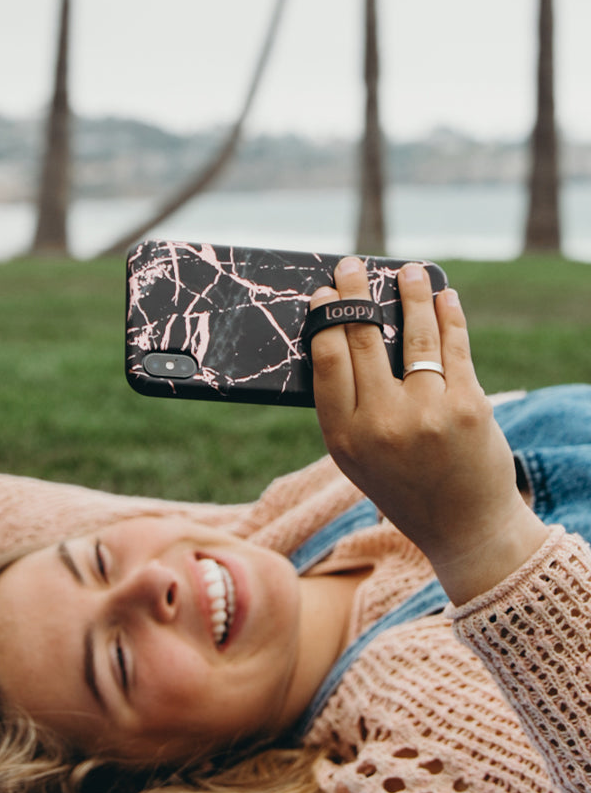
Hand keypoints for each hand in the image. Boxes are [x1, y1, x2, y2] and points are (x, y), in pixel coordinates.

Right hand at [310, 257, 547, 603]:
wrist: (464, 527)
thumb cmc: (403, 485)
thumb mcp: (357, 458)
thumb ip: (346, 406)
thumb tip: (344, 335)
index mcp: (344, 438)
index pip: (327, 360)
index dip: (325, 319)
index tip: (323, 293)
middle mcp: (382, 423)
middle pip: (363, 340)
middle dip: (356, 293)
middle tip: (353, 265)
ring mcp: (428, 413)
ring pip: (413, 335)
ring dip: (410, 295)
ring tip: (409, 271)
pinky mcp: (469, 405)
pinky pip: (455, 347)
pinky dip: (450, 316)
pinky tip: (445, 297)